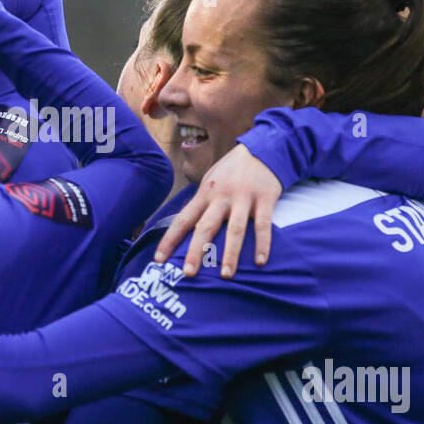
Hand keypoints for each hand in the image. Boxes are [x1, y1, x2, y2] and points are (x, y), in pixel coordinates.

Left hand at [153, 143, 282, 278]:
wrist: (263, 148)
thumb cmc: (233, 170)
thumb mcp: (211, 180)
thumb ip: (202, 202)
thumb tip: (187, 226)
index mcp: (205, 193)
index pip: (183, 219)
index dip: (170, 240)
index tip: (159, 260)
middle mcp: (221, 196)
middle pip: (205, 227)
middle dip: (196, 251)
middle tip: (188, 273)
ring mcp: (243, 198)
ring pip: (235, 229)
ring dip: (230, 254)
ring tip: (226, 275)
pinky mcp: (264, 199)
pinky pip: (262, 225)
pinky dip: (262, 244)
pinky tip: (260, 262)